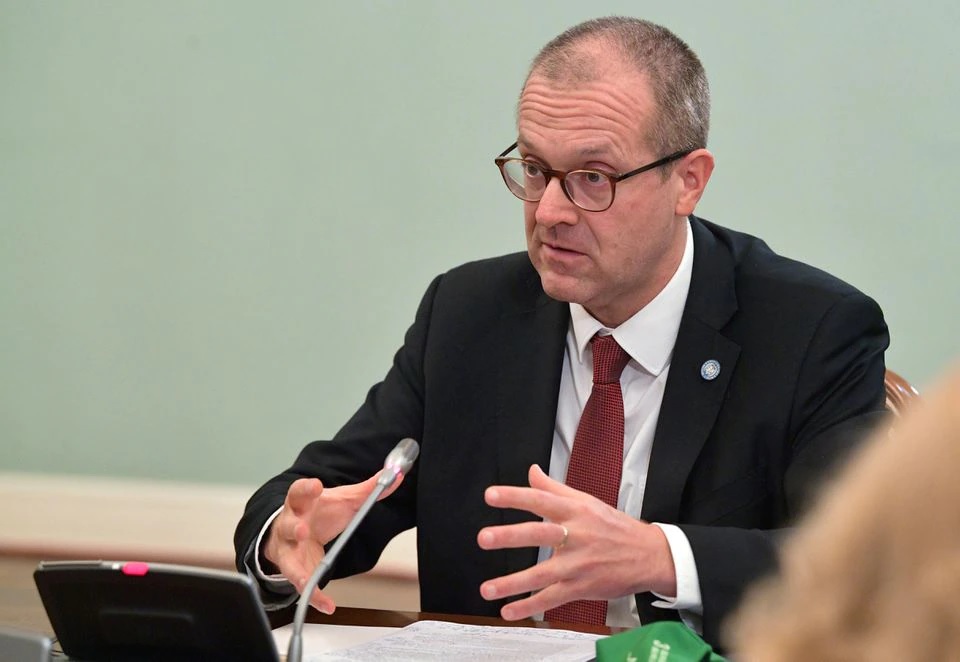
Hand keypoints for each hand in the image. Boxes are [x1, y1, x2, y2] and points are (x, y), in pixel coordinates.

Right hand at [263, 471, 403, 613]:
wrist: (295, 529)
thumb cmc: (319, 511)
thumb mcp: (343, 499)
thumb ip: (368, 490)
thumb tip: (395, 476)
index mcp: (302, 503)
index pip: (299, 492)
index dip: (306, 489)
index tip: (315, 486)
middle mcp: (290, 524)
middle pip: (288, 525)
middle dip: (294, 528)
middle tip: (302, 530)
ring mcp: (289, 548)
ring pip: (287, 558)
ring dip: (295, 568)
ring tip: (305, 577)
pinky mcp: (293, 569)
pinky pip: (302, 585)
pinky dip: (314, 596)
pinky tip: (328, 605)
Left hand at [476, 464, 675, 619]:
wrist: (650, 555)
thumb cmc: (615, 527)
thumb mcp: (586, 501)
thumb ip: (554, 487)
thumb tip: (531, 471)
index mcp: (575, 511)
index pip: (541, 500)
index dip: (515, 496)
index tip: (491, 495)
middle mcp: (576, 535)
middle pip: (540, 534)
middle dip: (510, 536)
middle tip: (484, 537)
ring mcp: (578, 564)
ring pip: (543, 573)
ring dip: (513, 582)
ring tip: (487, 588)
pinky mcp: (582, 587)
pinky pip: (552, 598)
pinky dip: (530, 606)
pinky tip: (509, 610)